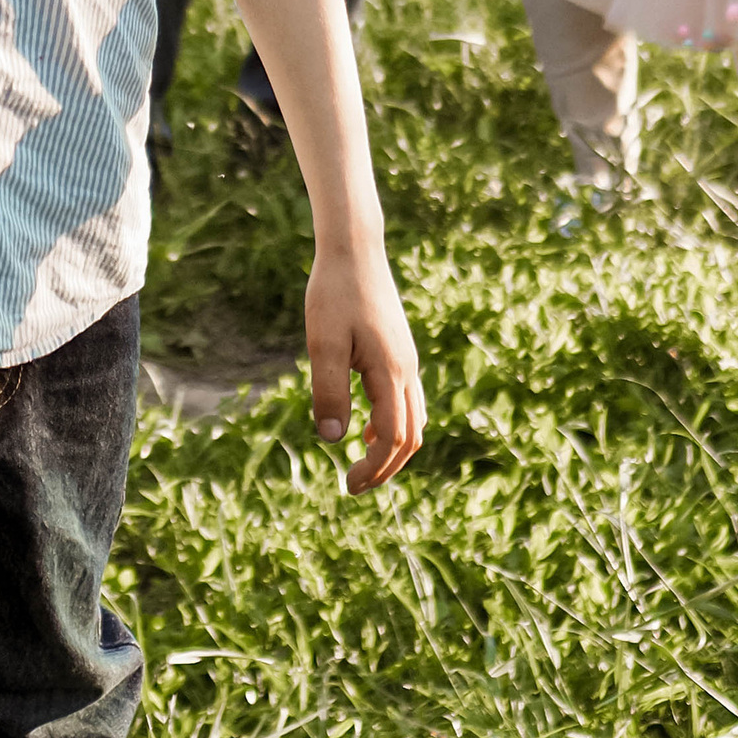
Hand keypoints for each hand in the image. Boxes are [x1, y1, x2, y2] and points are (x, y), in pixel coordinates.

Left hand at [305, 243, 424, 492]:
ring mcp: (407, 360)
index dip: (373, 468)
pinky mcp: (400, 351)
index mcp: (390, 373)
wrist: (355, 250)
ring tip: (361, 463)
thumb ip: (329, 391)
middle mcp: (407, 370)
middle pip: (410, 437)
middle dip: (385, 468)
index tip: (346, 485)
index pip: (392, 439)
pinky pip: (408, 400)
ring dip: (392, 448)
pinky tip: (365, 425)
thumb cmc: (334, 293)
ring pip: (414, 420)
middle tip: (353, 486)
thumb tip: (333, 440)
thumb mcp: (323, 343)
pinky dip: (393, 424)